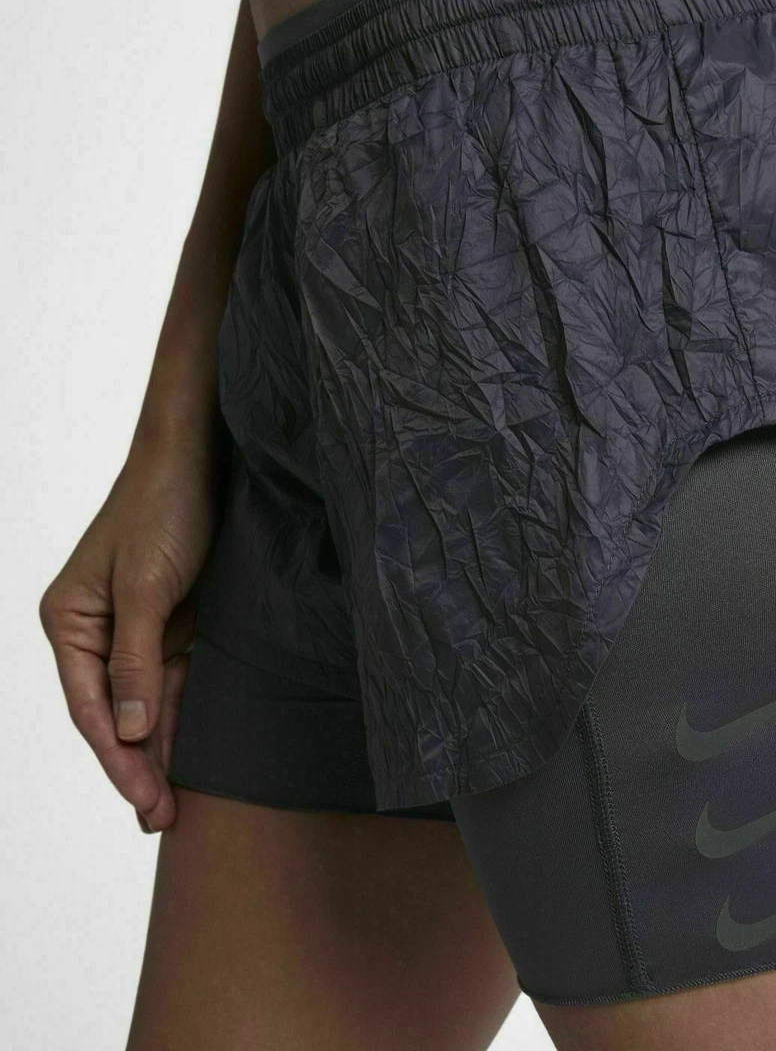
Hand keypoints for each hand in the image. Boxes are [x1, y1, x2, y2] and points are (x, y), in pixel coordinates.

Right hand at [39, 437, 217, 831]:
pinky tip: (199, 750)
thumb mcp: (147, 589)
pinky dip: (187, 714)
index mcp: (71, 623)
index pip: (90, 708)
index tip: (144, 801)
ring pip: (150, 703)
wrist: (202, 457)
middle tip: (165, 820)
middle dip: (139, 767)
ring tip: (180, 803)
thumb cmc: (163, 509)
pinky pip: (180, 679)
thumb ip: (136, 662)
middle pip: (117, 714)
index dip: (116, 760)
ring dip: (164, 749)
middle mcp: (99, 631)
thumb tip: (125, 731)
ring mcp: (140, 628)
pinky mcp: (178, 621)